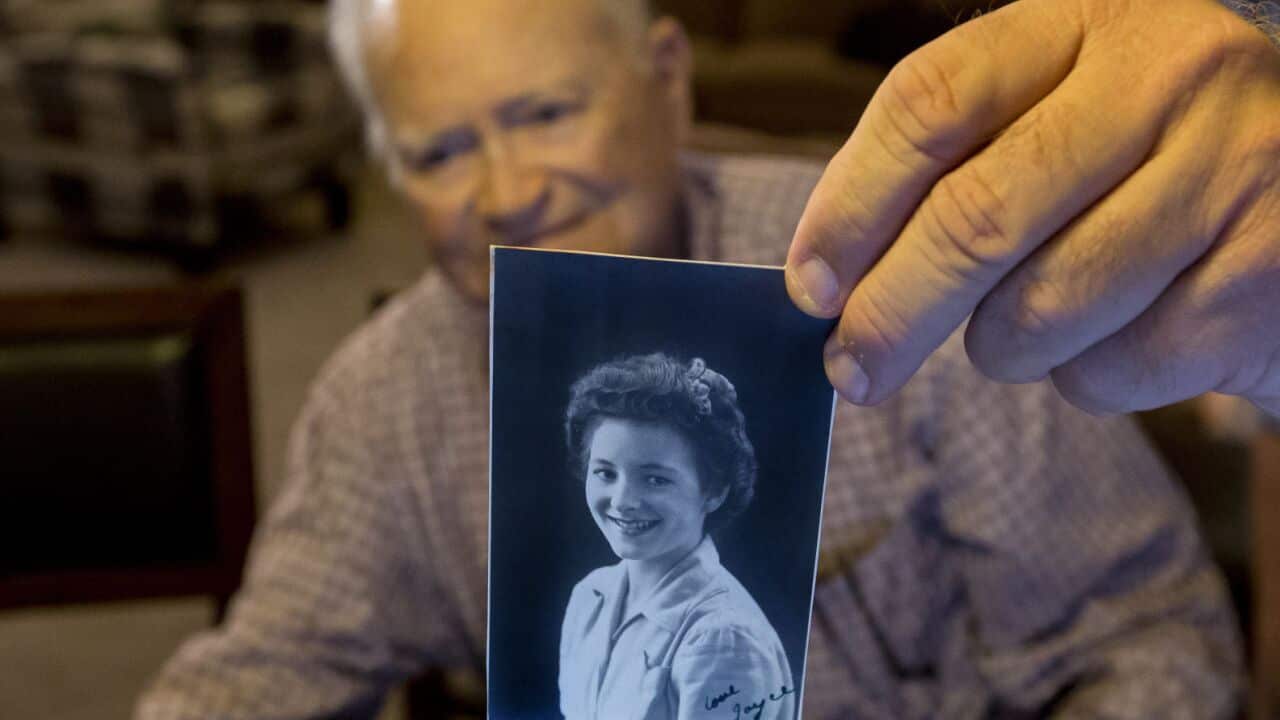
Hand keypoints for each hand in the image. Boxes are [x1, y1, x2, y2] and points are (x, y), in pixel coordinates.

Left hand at [785, 0, 1279, 415]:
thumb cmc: (1146, 173)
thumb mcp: (1057, 125)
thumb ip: (955, 171)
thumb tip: (827, 278)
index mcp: (1085, 23)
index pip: (931, 104)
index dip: (850, 206)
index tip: (810, 285)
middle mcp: (1167, 77)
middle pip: (976, 215)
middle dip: (891, 312)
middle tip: (853, 369)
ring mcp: (1232, 171)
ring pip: (1041, 308)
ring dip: (1002, 349)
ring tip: (1026, 330)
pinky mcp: (1267, 274)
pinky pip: (1116, 368)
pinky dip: (1088, 379)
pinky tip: (1122, 336)